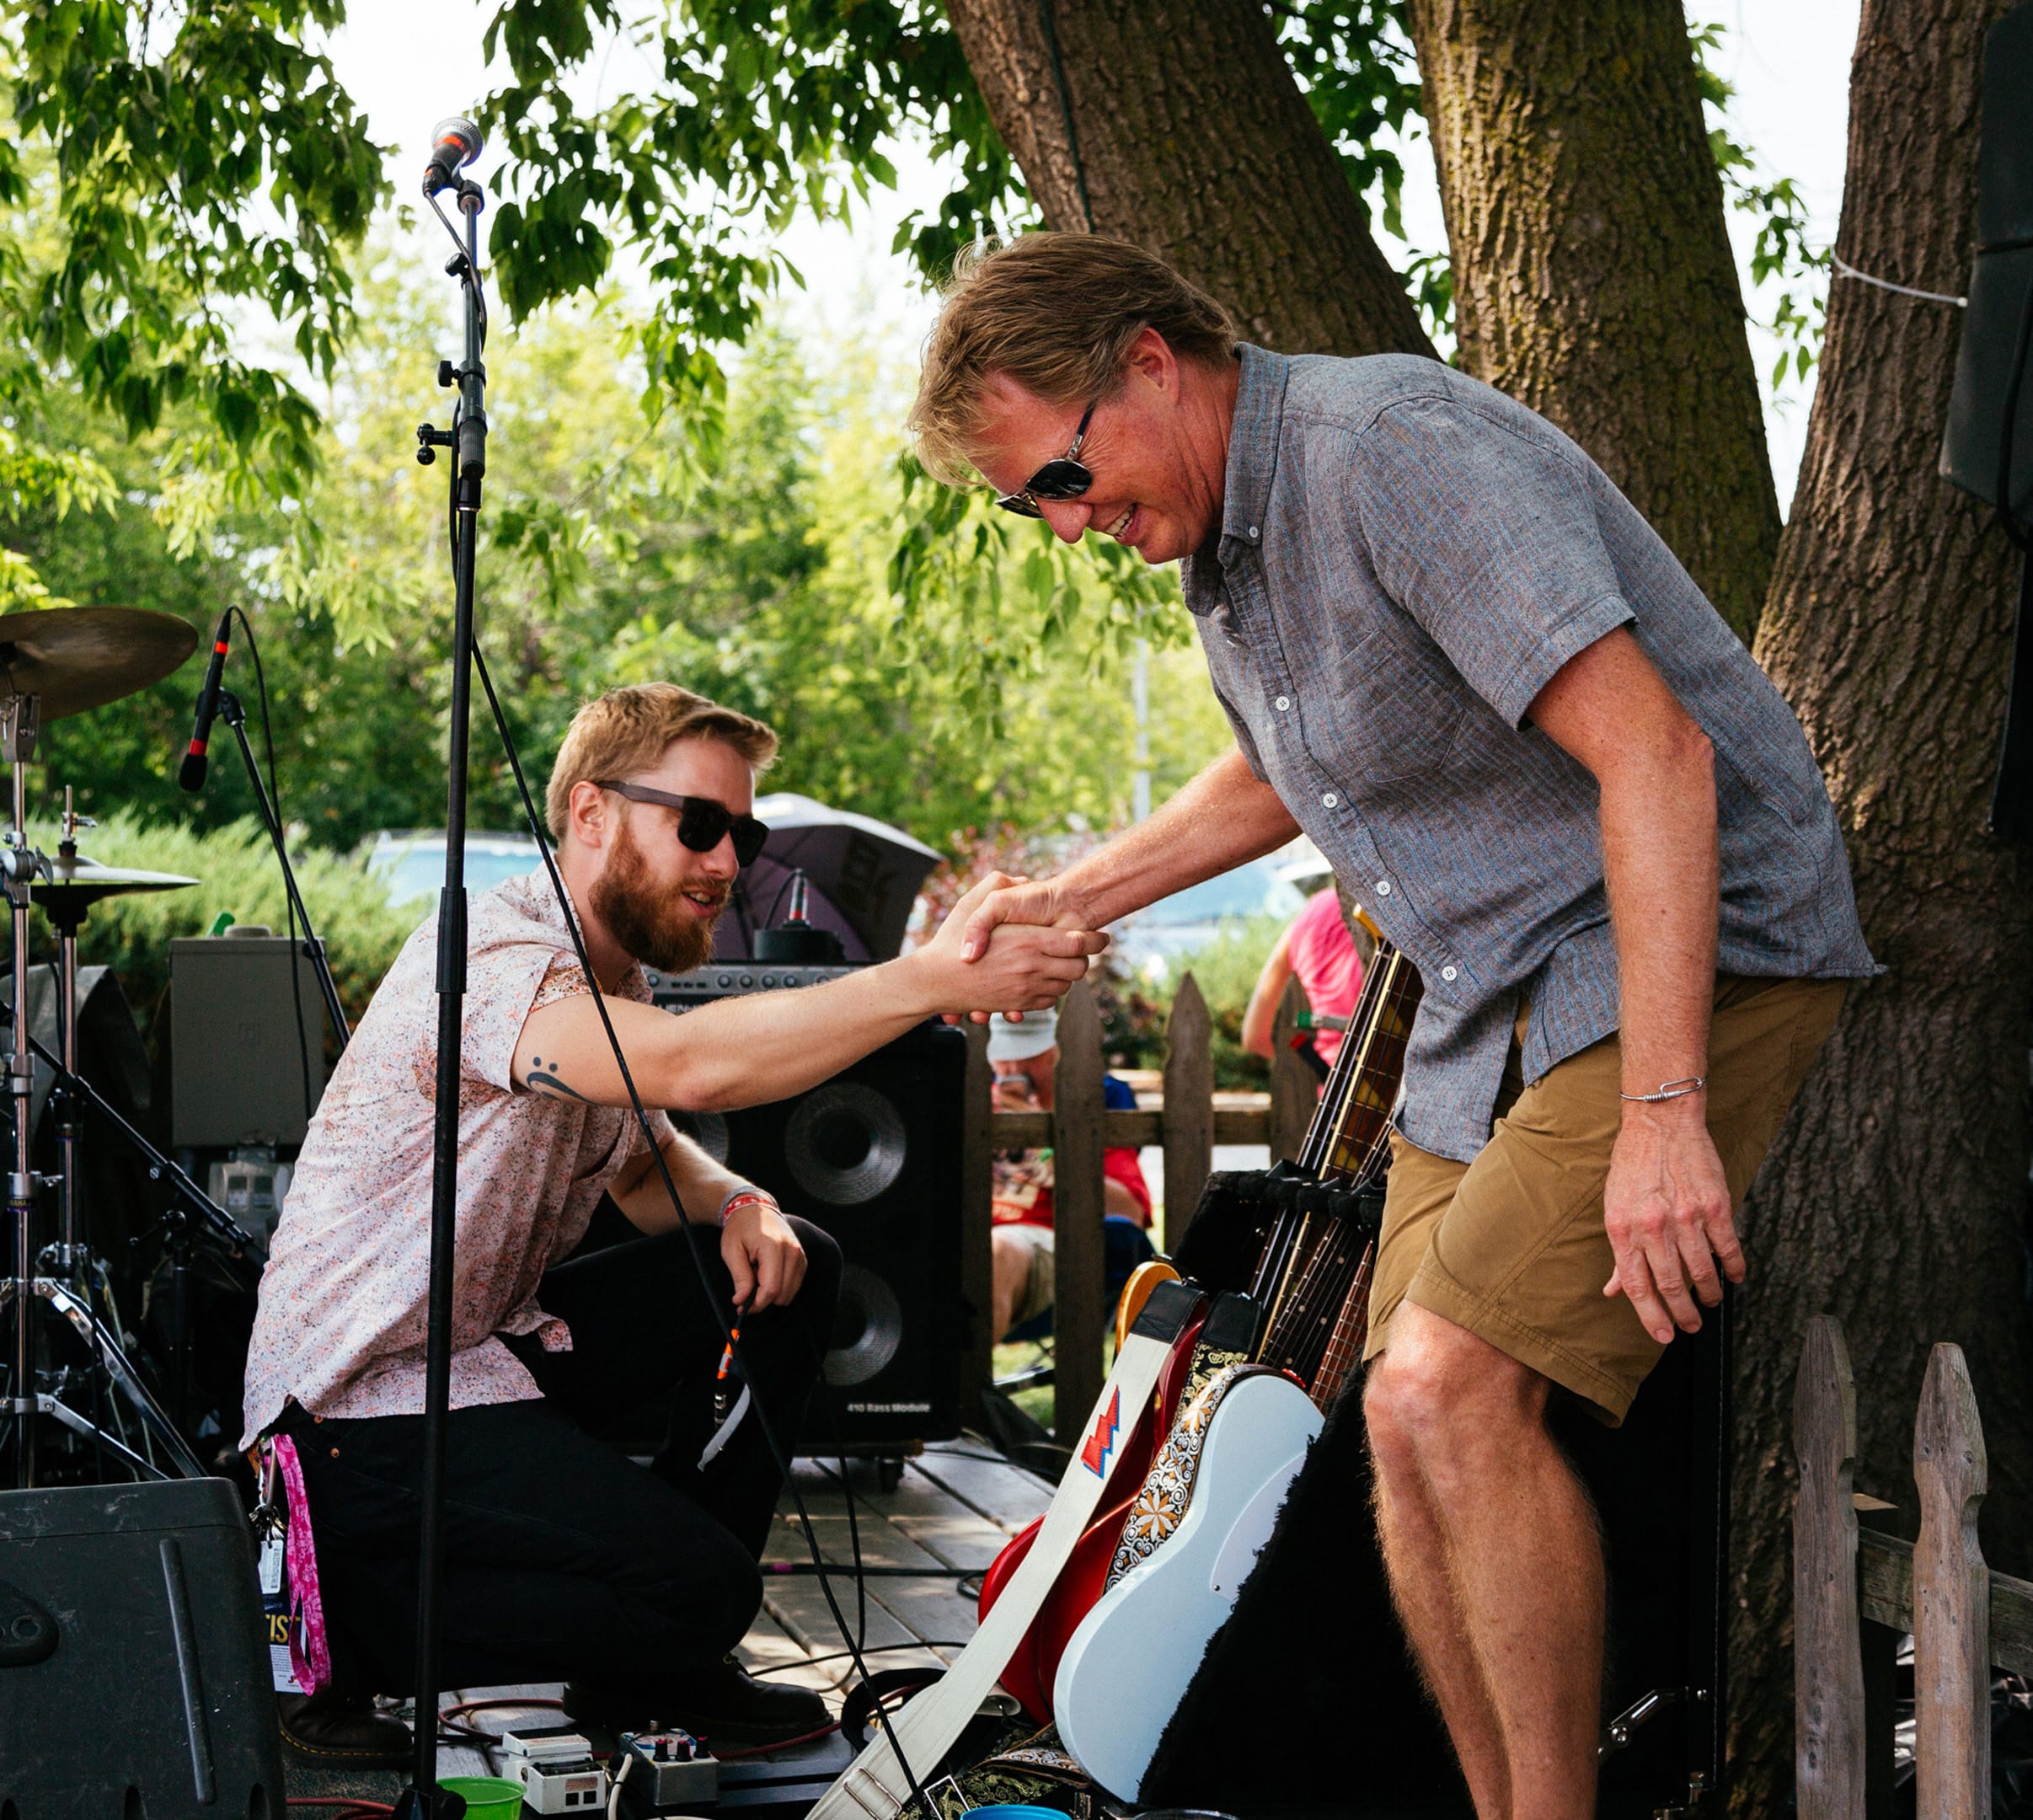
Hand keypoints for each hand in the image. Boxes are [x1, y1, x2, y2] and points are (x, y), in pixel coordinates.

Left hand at [721, 1194, 806, 1312]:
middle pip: (782, 1294)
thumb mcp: (732, 1251)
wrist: (755, 1208)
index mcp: (774, 1247)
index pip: (771, 1289)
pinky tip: (767, 1272)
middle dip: (762, 1299)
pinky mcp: (802, 1259)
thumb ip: (740, 1277)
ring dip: (771, 1292)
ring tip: (757, 1274)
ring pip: (789, 1293)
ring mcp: (800, 1255)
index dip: (756, 1303)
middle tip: (746, 1287)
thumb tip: (741, 1301)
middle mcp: (792, 1251)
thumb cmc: (741, 1228)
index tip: (740, 1305)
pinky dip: (779, 1286)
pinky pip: (793, 1285)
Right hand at [915, 873, 1107, 1016]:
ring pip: (1066, 986)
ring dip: (1068, 975)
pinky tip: (1043, 979)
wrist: (934, 979)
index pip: (1077, 942)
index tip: (1103, 937)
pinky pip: (1049, 1001)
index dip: (1095, 940)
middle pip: (1079, 968)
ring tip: (1062, 963)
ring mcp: (1026, 989)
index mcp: (1026, 939)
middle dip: (1085, 959)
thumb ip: (998, 885)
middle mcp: (1031, 966)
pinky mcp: (1019, 1005)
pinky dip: (1051, 991)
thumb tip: (1023, 879)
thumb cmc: (952, 940)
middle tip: (1082, 951)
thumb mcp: (973, 903)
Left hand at [1601, 1099, 1740, 1343]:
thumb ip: (1619, 1253)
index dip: (1650, 1317)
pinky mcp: (1715, 1206)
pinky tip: (1735, 1277)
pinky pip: (1728, 1248)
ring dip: (1707, 1294)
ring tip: (1709, 1303)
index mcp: (1623, 1229)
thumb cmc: (1633, 1167)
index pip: (1636, 1286)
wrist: (1660, 1124)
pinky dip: (1734, 1268)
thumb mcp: (1614, 1208)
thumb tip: (1614, 1290)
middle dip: (1682, 1314)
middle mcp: (1653, 1226)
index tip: (1663, 1336)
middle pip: (1670, 1284)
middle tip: (1690, 1327)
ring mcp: (1686, 1217)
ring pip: (1701, 1271)